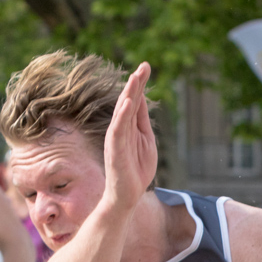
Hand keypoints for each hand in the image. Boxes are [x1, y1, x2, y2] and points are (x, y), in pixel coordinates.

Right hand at [102, 62, 155, 211]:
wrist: (128, 195)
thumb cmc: (137, 169)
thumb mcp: (146, 141)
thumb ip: (142, 122)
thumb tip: (140, 101)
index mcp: (131, 126)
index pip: (135, 100)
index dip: (140, 84)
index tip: (146, 66)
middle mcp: (122, 128)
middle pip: (129, 101)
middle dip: (136, 83)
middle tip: (144, 66)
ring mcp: (117, 138)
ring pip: (122, 112)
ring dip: (129, 94)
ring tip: (135, 78)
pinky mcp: (115, 149)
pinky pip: (118, 129)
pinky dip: (122, 115)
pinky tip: (127, 102)